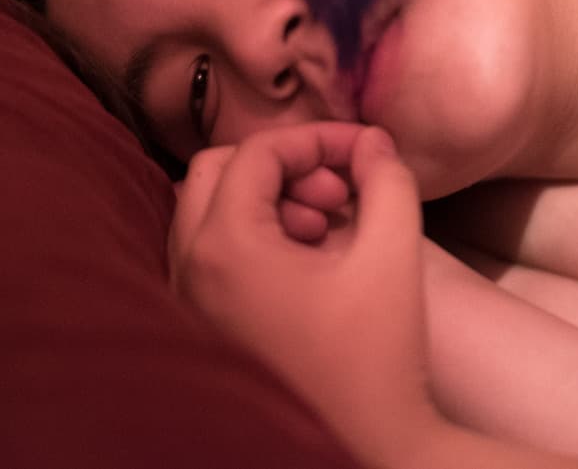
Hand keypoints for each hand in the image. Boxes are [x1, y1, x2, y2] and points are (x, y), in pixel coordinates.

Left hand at [169, 123, 440, 462]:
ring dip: (267, 200)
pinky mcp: (197, 326)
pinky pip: (209, 251)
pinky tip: (306, 261)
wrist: (365, 445)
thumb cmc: (375, 356)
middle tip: (336, 193)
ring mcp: (184, 301)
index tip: (363, 152)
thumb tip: (373, 140)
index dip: (316, 139)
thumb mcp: (393, 256)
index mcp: (224, 248)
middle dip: (283, 167)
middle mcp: (187, 269)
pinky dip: (252, 235)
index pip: (256, 153)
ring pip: (208, 210)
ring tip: (326, 228)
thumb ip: (387, 181)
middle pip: (217, 171)